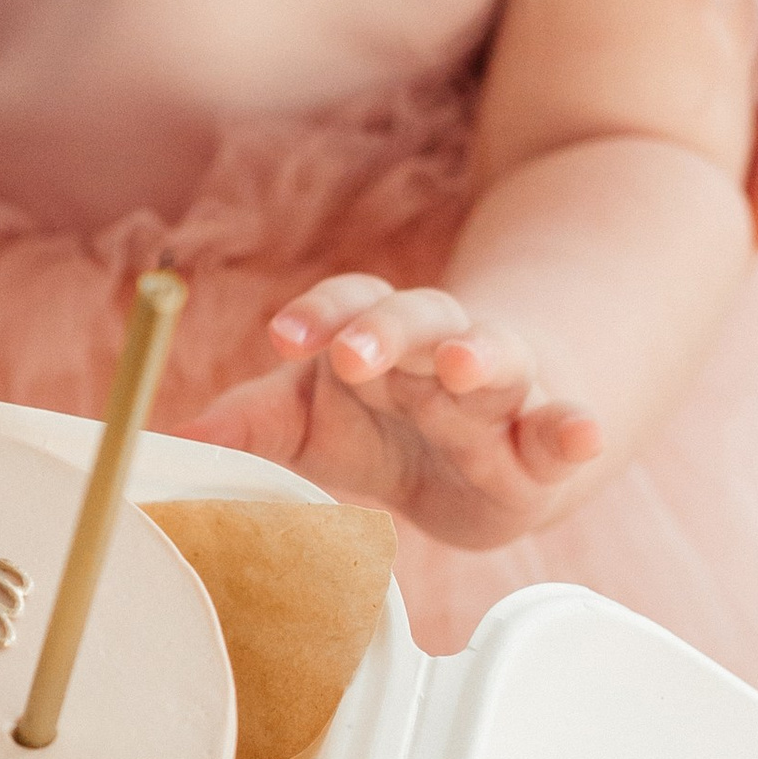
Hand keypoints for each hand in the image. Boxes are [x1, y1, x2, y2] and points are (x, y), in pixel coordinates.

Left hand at [193, 276, 600, 549]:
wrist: (479, 455)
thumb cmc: (384, 423)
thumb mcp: (311, 425)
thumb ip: (251, 427)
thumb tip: (174, 440)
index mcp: (376, 335)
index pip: (349, 303)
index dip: (318, 314)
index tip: (282, 338)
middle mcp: (440, 350)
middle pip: (419, 320)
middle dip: (386, 329)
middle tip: (352, 352)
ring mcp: (501, 391)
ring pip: (496, 358)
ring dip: (481, 356)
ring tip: (465, 363)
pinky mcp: (543, 443)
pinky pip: (563, 427)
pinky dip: (574, 427)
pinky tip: (583, 431)